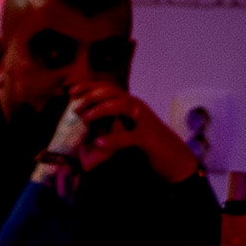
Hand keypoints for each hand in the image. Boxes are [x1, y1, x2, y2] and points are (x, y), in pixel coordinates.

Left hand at [57, 75, 189, 186]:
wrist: (174, 158)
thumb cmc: (146, 144)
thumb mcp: (126, 130)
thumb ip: (110, 124)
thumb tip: (86, 124)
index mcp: (130, 104)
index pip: (108, 89)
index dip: (89, 87)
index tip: (71, 91)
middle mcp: (137, 107)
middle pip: (113, 93)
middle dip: (92, 96)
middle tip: (75, 106)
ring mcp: (144, 121)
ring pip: (121, 107)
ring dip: (101, 110)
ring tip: (84, 118)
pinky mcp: (148, 139)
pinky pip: (129, 136)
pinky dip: (113, 139)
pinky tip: (99, 142)